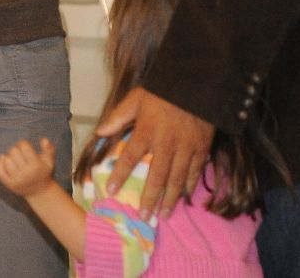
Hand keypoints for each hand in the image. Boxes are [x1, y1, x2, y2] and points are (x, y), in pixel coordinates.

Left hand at [0, 137, 58, 197]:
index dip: (22, 143)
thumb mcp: (49, 161)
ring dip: (9, 156)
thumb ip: (49, 149)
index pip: (24, 147)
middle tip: (19, 152)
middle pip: (14, 152)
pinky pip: (0, 171)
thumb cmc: (43, 172)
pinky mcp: (9, 184)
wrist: (39, 192)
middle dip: (16, 148)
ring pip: (7, 161)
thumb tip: (44, 139)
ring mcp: (17, 179)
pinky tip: (3, 158)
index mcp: (36, 166)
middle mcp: (26, 173)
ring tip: (14, 158)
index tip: (24, 146)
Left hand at [97, 86, 213, 216]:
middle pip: (156, 176)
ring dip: (169, 199)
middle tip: (143, 216)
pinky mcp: (201, 147)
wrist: (196, 83)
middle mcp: (166, 143)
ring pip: (176, 179)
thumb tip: (99, 132)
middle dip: (149, 198)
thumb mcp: (136, 98)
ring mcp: (185, 147)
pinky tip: (184, 197)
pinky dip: (189, 186)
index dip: (120, 174)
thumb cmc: (163, 92)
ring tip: (163, 215)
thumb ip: (118, 116)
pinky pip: (194, 171)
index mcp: (147, 130)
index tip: (112, 190)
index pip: (130, 156)